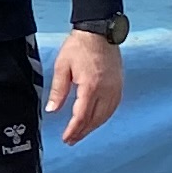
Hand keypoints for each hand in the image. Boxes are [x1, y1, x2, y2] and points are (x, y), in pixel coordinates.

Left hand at [47, 27, 124, 144]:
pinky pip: (113, 108)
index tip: (66, 138)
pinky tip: (96, 121)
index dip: (73, 130)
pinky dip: (104, 117)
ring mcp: (115, 88)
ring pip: (106, 116)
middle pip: (95, 119)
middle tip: (71, 140)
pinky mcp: (119, 85)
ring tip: (81, 133)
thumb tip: (52, 110)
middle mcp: (106, 90)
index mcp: (91, 86)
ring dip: (93, 127)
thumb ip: (59, 90)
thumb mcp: (62, 67)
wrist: (99, 32)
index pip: (82, 115)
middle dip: (82, 132)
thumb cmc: (79, 47)